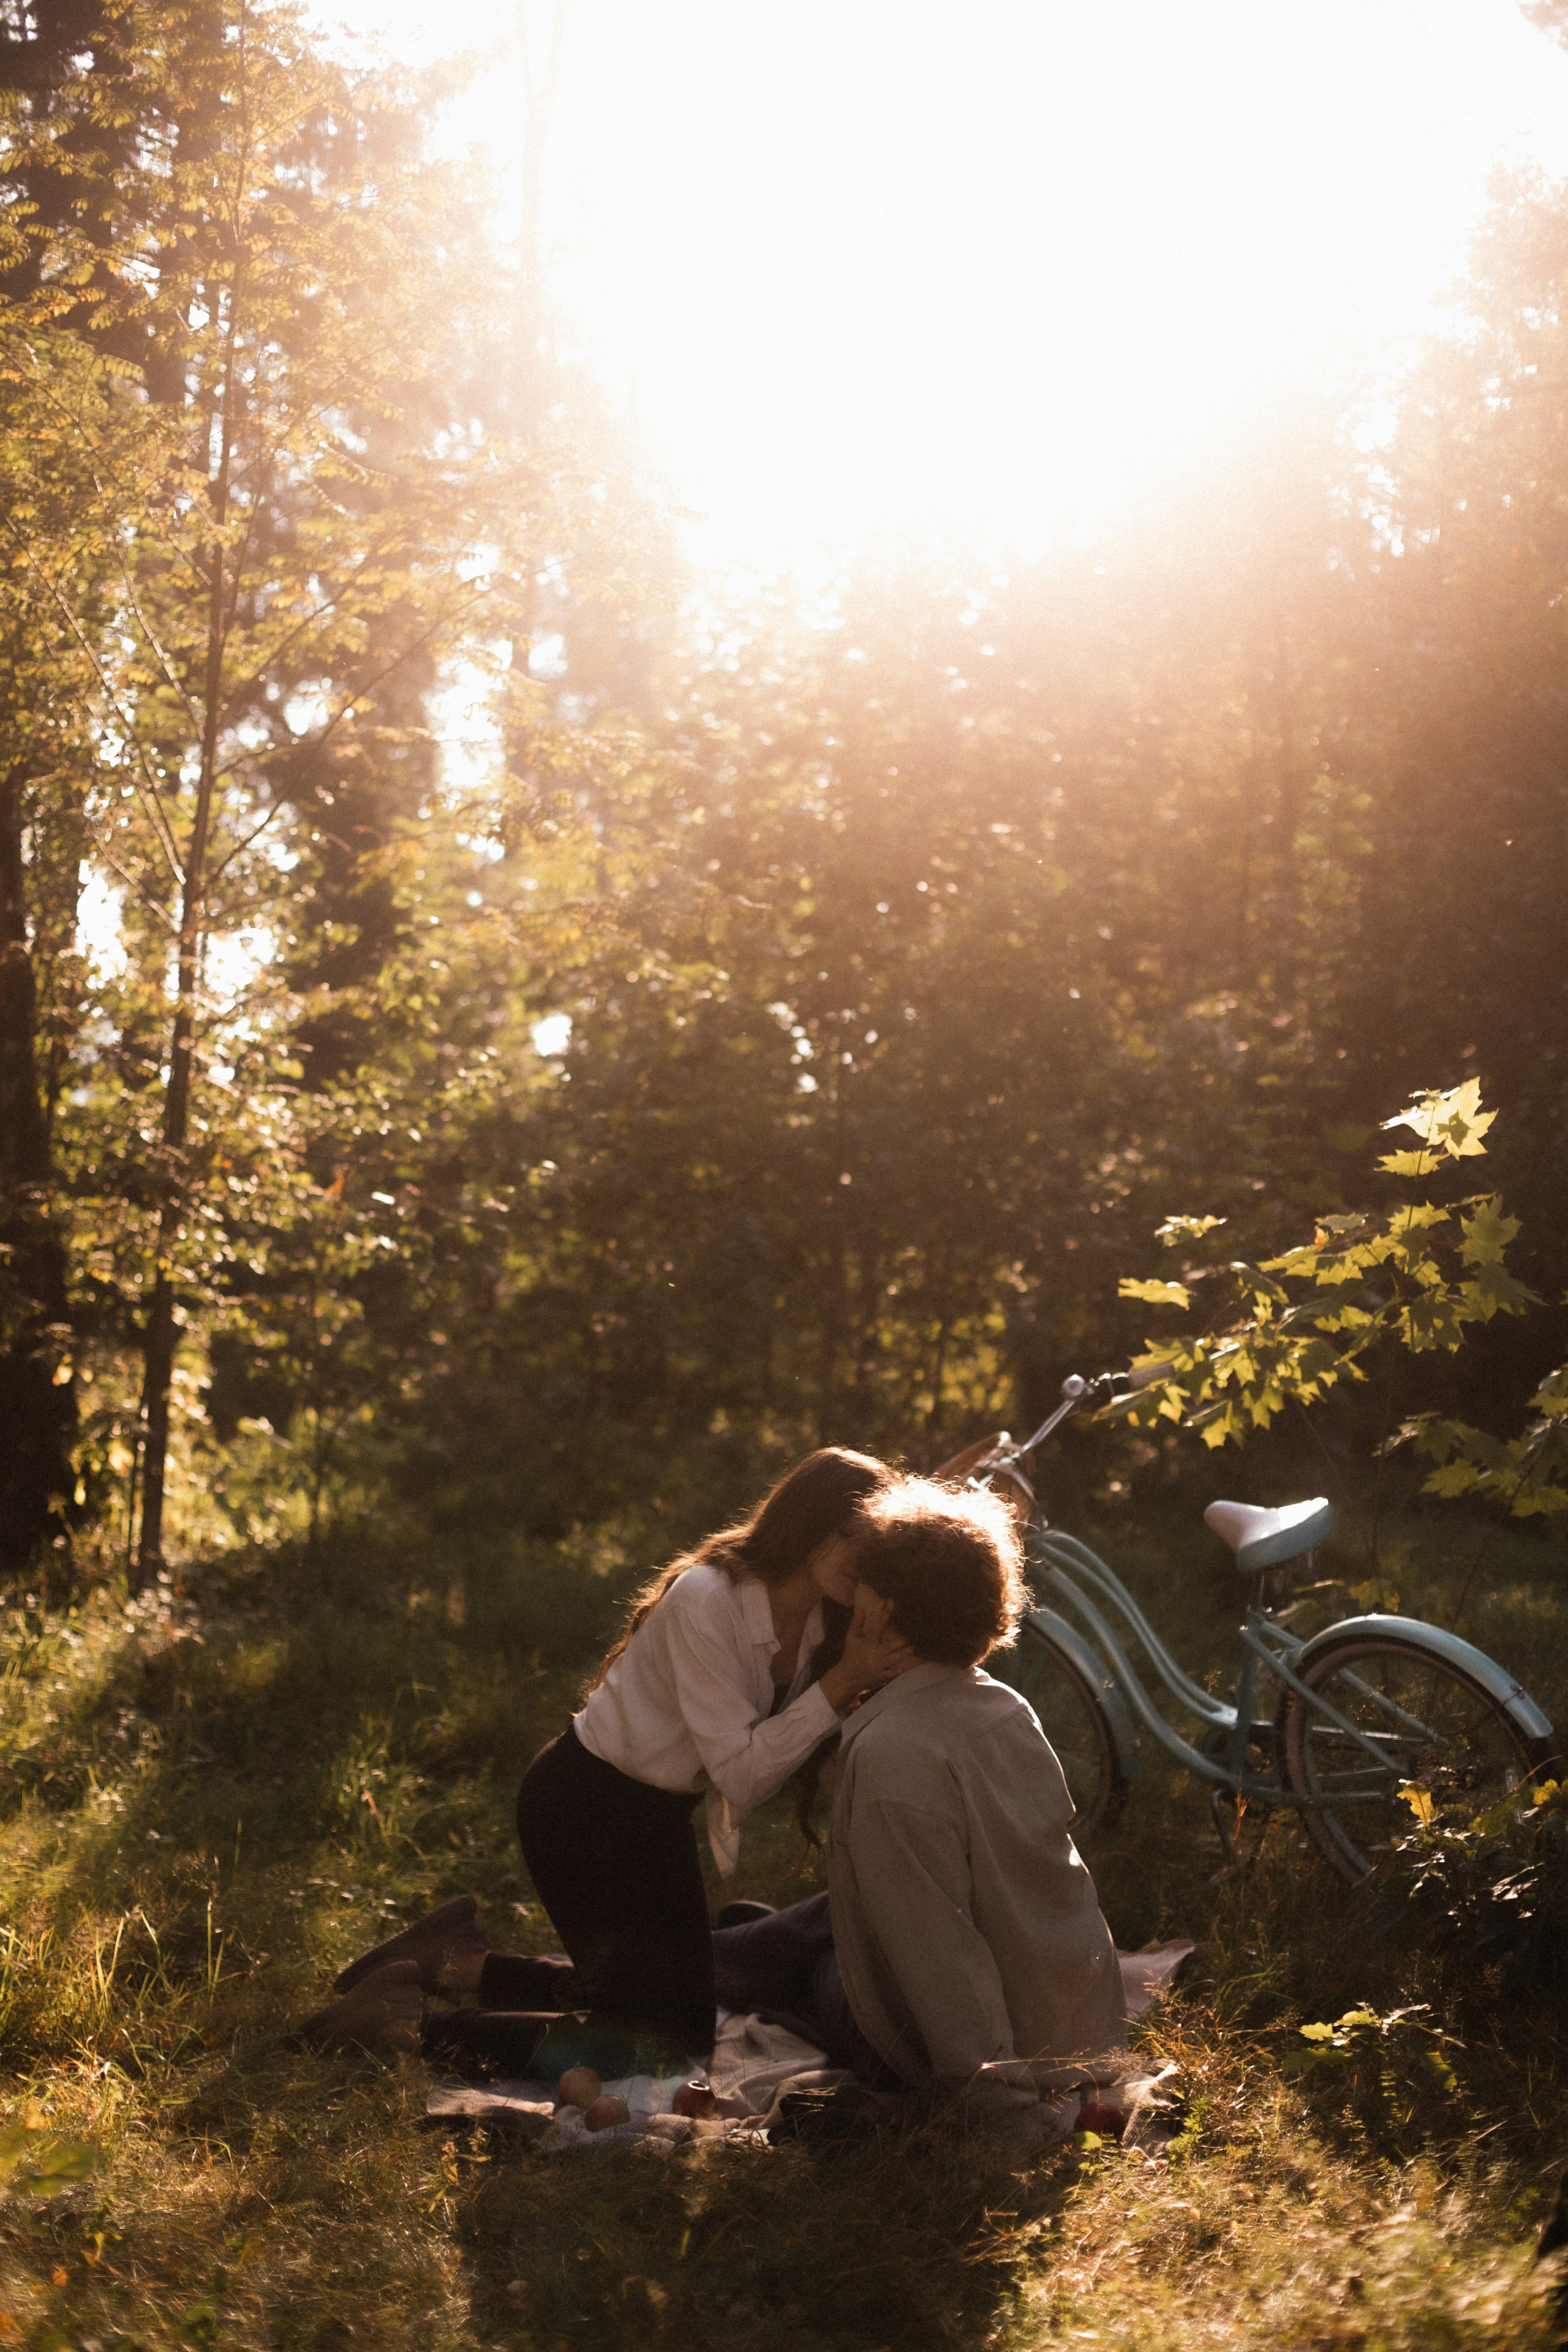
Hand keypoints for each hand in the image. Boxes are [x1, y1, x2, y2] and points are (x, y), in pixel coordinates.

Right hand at [819, 1588, 915, 1709]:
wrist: (845, 1677)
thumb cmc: (850, 1655)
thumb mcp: (850, 1638)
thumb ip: (856, 1624)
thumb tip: (861, 1610)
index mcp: (867, 1643)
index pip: (878, 1628)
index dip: (885, 1618)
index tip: (891, 1610)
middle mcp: (872, 1654)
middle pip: (889, 1646)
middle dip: (900, 1641)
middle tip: (910, 1636)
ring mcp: (876, 1666)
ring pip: (892, 1659)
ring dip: (902, 1654)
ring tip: (911, 1648)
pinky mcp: (879, 1677)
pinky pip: (890, 1674)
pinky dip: (897, 1671)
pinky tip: (905, 1667)